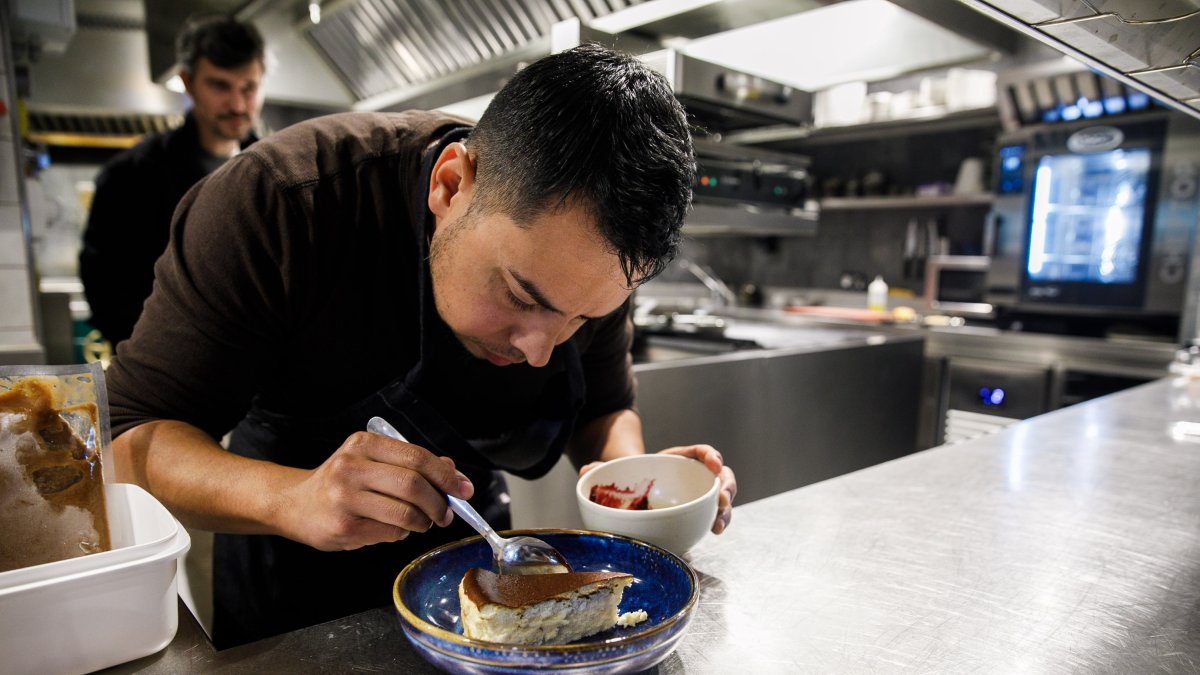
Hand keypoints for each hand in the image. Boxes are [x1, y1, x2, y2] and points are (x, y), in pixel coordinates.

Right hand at [277, 431, 473, 550]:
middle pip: (413, 485)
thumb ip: (411, 464)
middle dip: (439, 503)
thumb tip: (452, 473)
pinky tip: (391, 528)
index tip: (463, 489)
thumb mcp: (372, 461)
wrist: (294, 504)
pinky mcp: (343, 526)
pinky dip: (401, 534)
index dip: (446, 475)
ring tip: (421, 522)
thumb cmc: (341, 481)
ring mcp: (345, 498)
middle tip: (446, 513)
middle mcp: (351, 467)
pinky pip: (390, 533)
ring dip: (423, 522)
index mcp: (363, 444)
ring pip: (405, 514)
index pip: (417, 457)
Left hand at [579, 444, 736, 534]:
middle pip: (719, 475)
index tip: (714, 463)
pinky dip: (718, 521)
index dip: (709, 455)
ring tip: (719, 525)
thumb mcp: (615, 470)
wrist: (630, 494)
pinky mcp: (698, 513)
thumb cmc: (627, 478)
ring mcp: (698, 495)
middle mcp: (693, 475)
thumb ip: (601, 469)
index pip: (698, 452)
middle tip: (722, 500)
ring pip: (721, 498)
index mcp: (676, 459)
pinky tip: (715, 531)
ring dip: (725, 510)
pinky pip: (714, 515)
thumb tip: (586, 471)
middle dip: (726, 487)